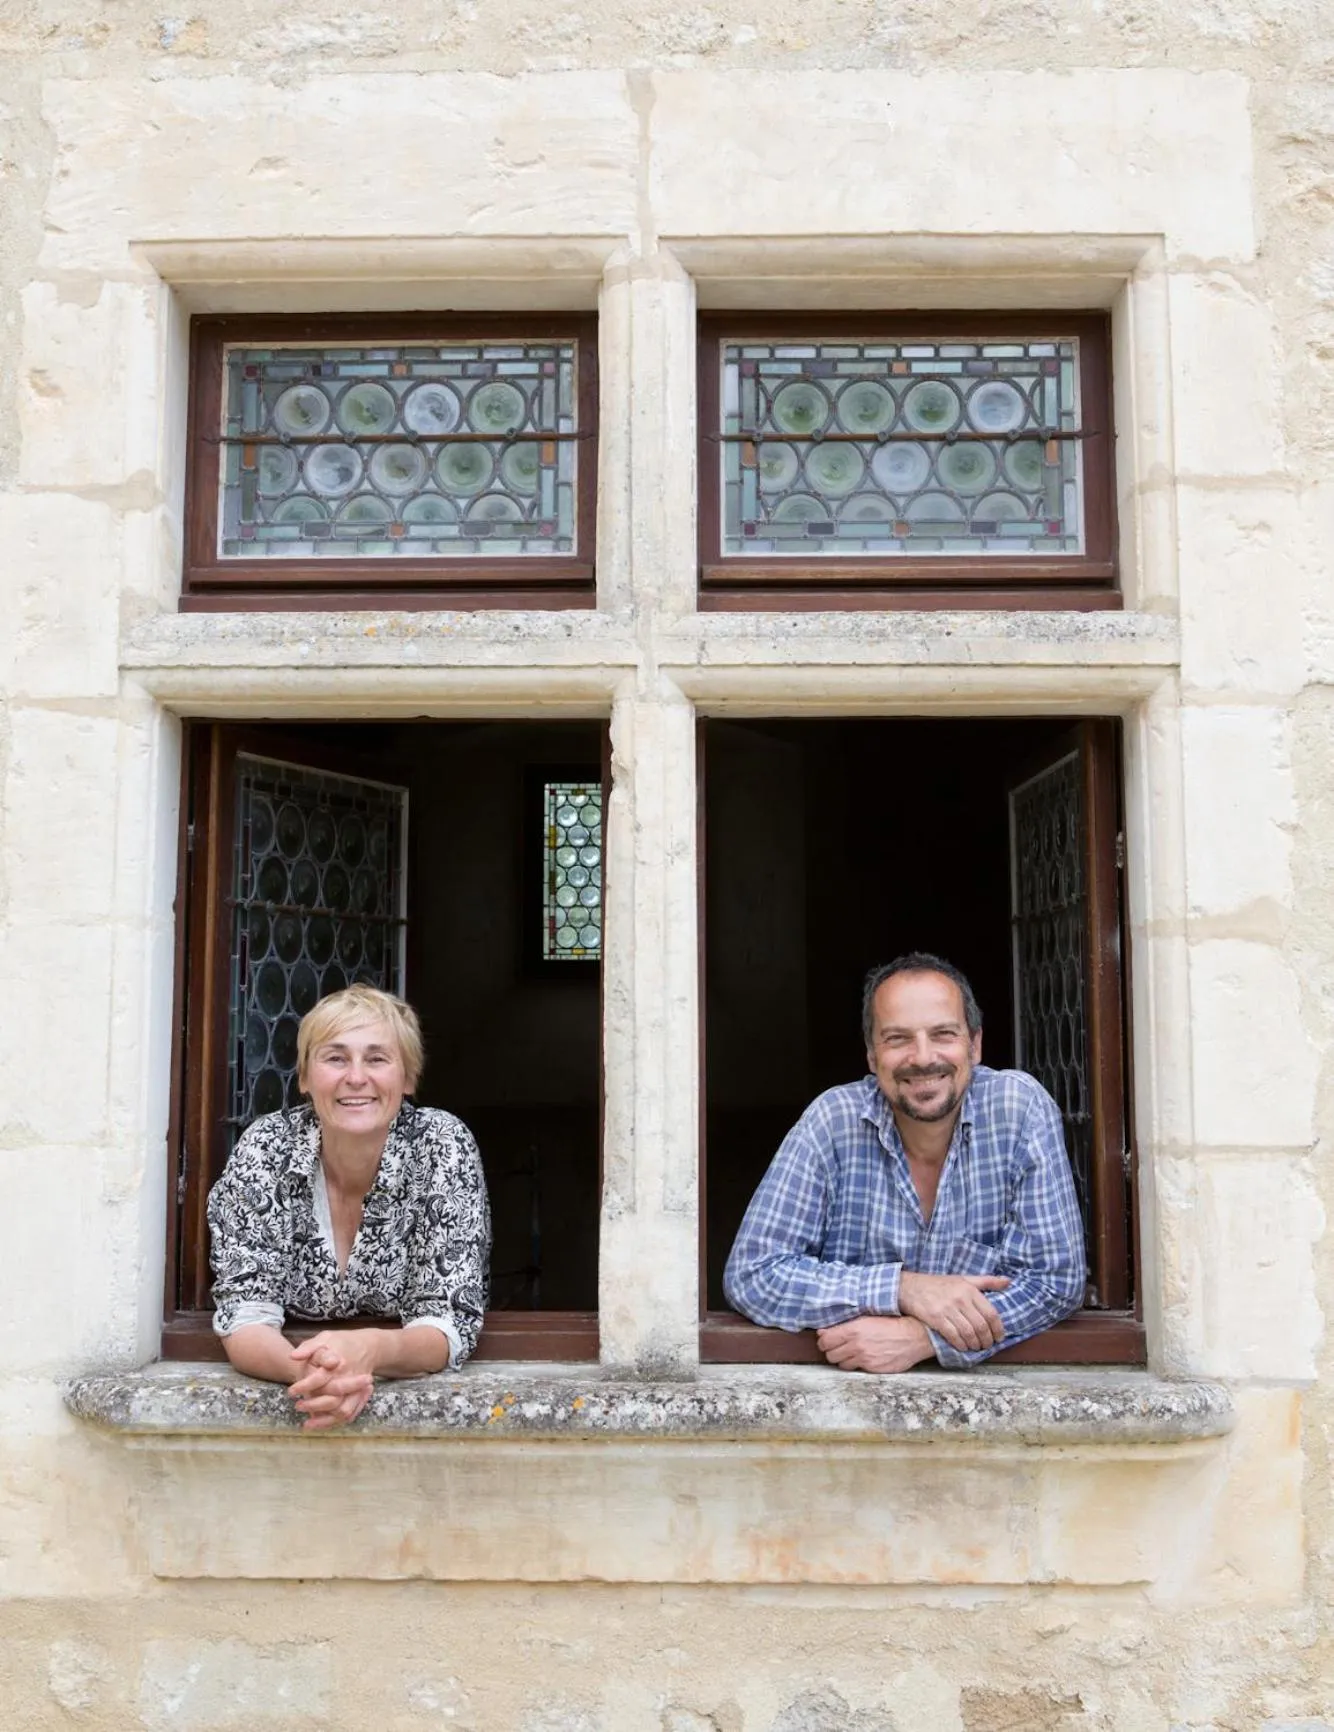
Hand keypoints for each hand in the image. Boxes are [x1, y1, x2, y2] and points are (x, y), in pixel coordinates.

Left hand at [287, 1331, 378, 1430]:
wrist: (368, 1346)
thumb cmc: (342, 1343)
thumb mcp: (324, 1338)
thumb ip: (308, 1348)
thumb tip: (293, 1356)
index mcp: (338, 1362)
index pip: (319, 1378)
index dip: (304, 1386)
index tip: (291, 1392)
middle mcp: (349, 1377)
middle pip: (332, 1399)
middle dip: (313, 1405)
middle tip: (298, 1406)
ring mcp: (357, 1389)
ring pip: (342, 1410)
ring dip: (324, 1420)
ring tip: (307, 1424)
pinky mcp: (360, 1396)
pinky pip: (350, 1414)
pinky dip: (335, 1421)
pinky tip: (320, 1424)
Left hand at [816, 1315, 935, 1372]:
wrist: (914, 1335)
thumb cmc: (893, 1321)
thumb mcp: (868, 1315)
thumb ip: (847, 1322)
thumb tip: (827, 1329)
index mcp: (854, 1329)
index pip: (825, 1340)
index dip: (823, 1340)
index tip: (825, 1338)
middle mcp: (857, 1346)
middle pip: (830, 1355)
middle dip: (831, 1350)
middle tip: (836, 1345)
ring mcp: (865, 1360)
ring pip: (841, 1365)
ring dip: (842, 1359)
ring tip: (849, 1352)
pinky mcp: (874, 1369)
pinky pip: (857, 1369)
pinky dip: (856, 1364)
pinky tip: (862, 1357)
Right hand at [897, 1271, 1009, 1352]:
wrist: (910, 1287)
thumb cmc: (939, 1284)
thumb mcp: (963, 1279)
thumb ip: (987, 1281)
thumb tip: (1008, 1282)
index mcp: (969, 1289)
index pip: (991, 1313)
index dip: (998, 1329)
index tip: (999, 1337)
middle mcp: (960, 1298)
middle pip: (981, 1326)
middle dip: (987, 1340)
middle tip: (987, 1345)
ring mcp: (947, 1309)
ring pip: (968, 1333)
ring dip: (975, 1344)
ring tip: (976, 1347)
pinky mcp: (936, 1318)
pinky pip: (953, 1336)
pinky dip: (960, 1345)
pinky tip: (963, 1347)